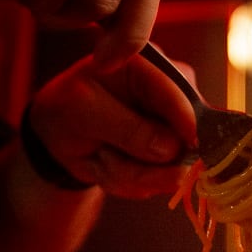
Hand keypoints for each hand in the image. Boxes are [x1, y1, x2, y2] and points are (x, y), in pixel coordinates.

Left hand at [26, 49, 197, 197]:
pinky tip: (109, 164)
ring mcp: (172, 130)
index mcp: (149, 67)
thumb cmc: (68, 107)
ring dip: (130, 174)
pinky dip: (130, 183)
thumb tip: (170, 149)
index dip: (188, 122)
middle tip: (103, 157)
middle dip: (144, 162)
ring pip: (171, 169)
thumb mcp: (84, 110)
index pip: (178, 95)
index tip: (192, 145)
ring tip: (101, 157)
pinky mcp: (169, 158)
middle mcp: (170, 97)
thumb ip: (127, 128)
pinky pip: (159, 183)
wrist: (59, 134)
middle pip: (183, 140)